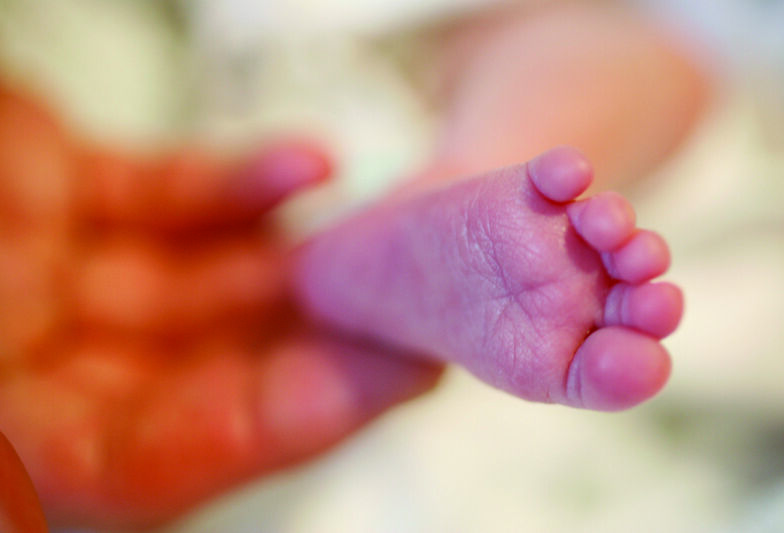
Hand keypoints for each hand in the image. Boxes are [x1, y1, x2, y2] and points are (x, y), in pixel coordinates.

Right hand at [0, 84, 440, 529]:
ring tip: (382, 231)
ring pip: (206, 279)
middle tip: (426, 300)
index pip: (172, 453)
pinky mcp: (60, 194)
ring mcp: (56, 279)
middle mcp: (46, 370)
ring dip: (298, 255)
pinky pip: (165, 195)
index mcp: (20, 444)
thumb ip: (53, 439)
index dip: (299, 415)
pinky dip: (241, 183)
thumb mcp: (0, 409)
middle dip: (327, 333)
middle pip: (210, 366)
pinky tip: (307, 164)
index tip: (406, 371)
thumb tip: (228, 423)